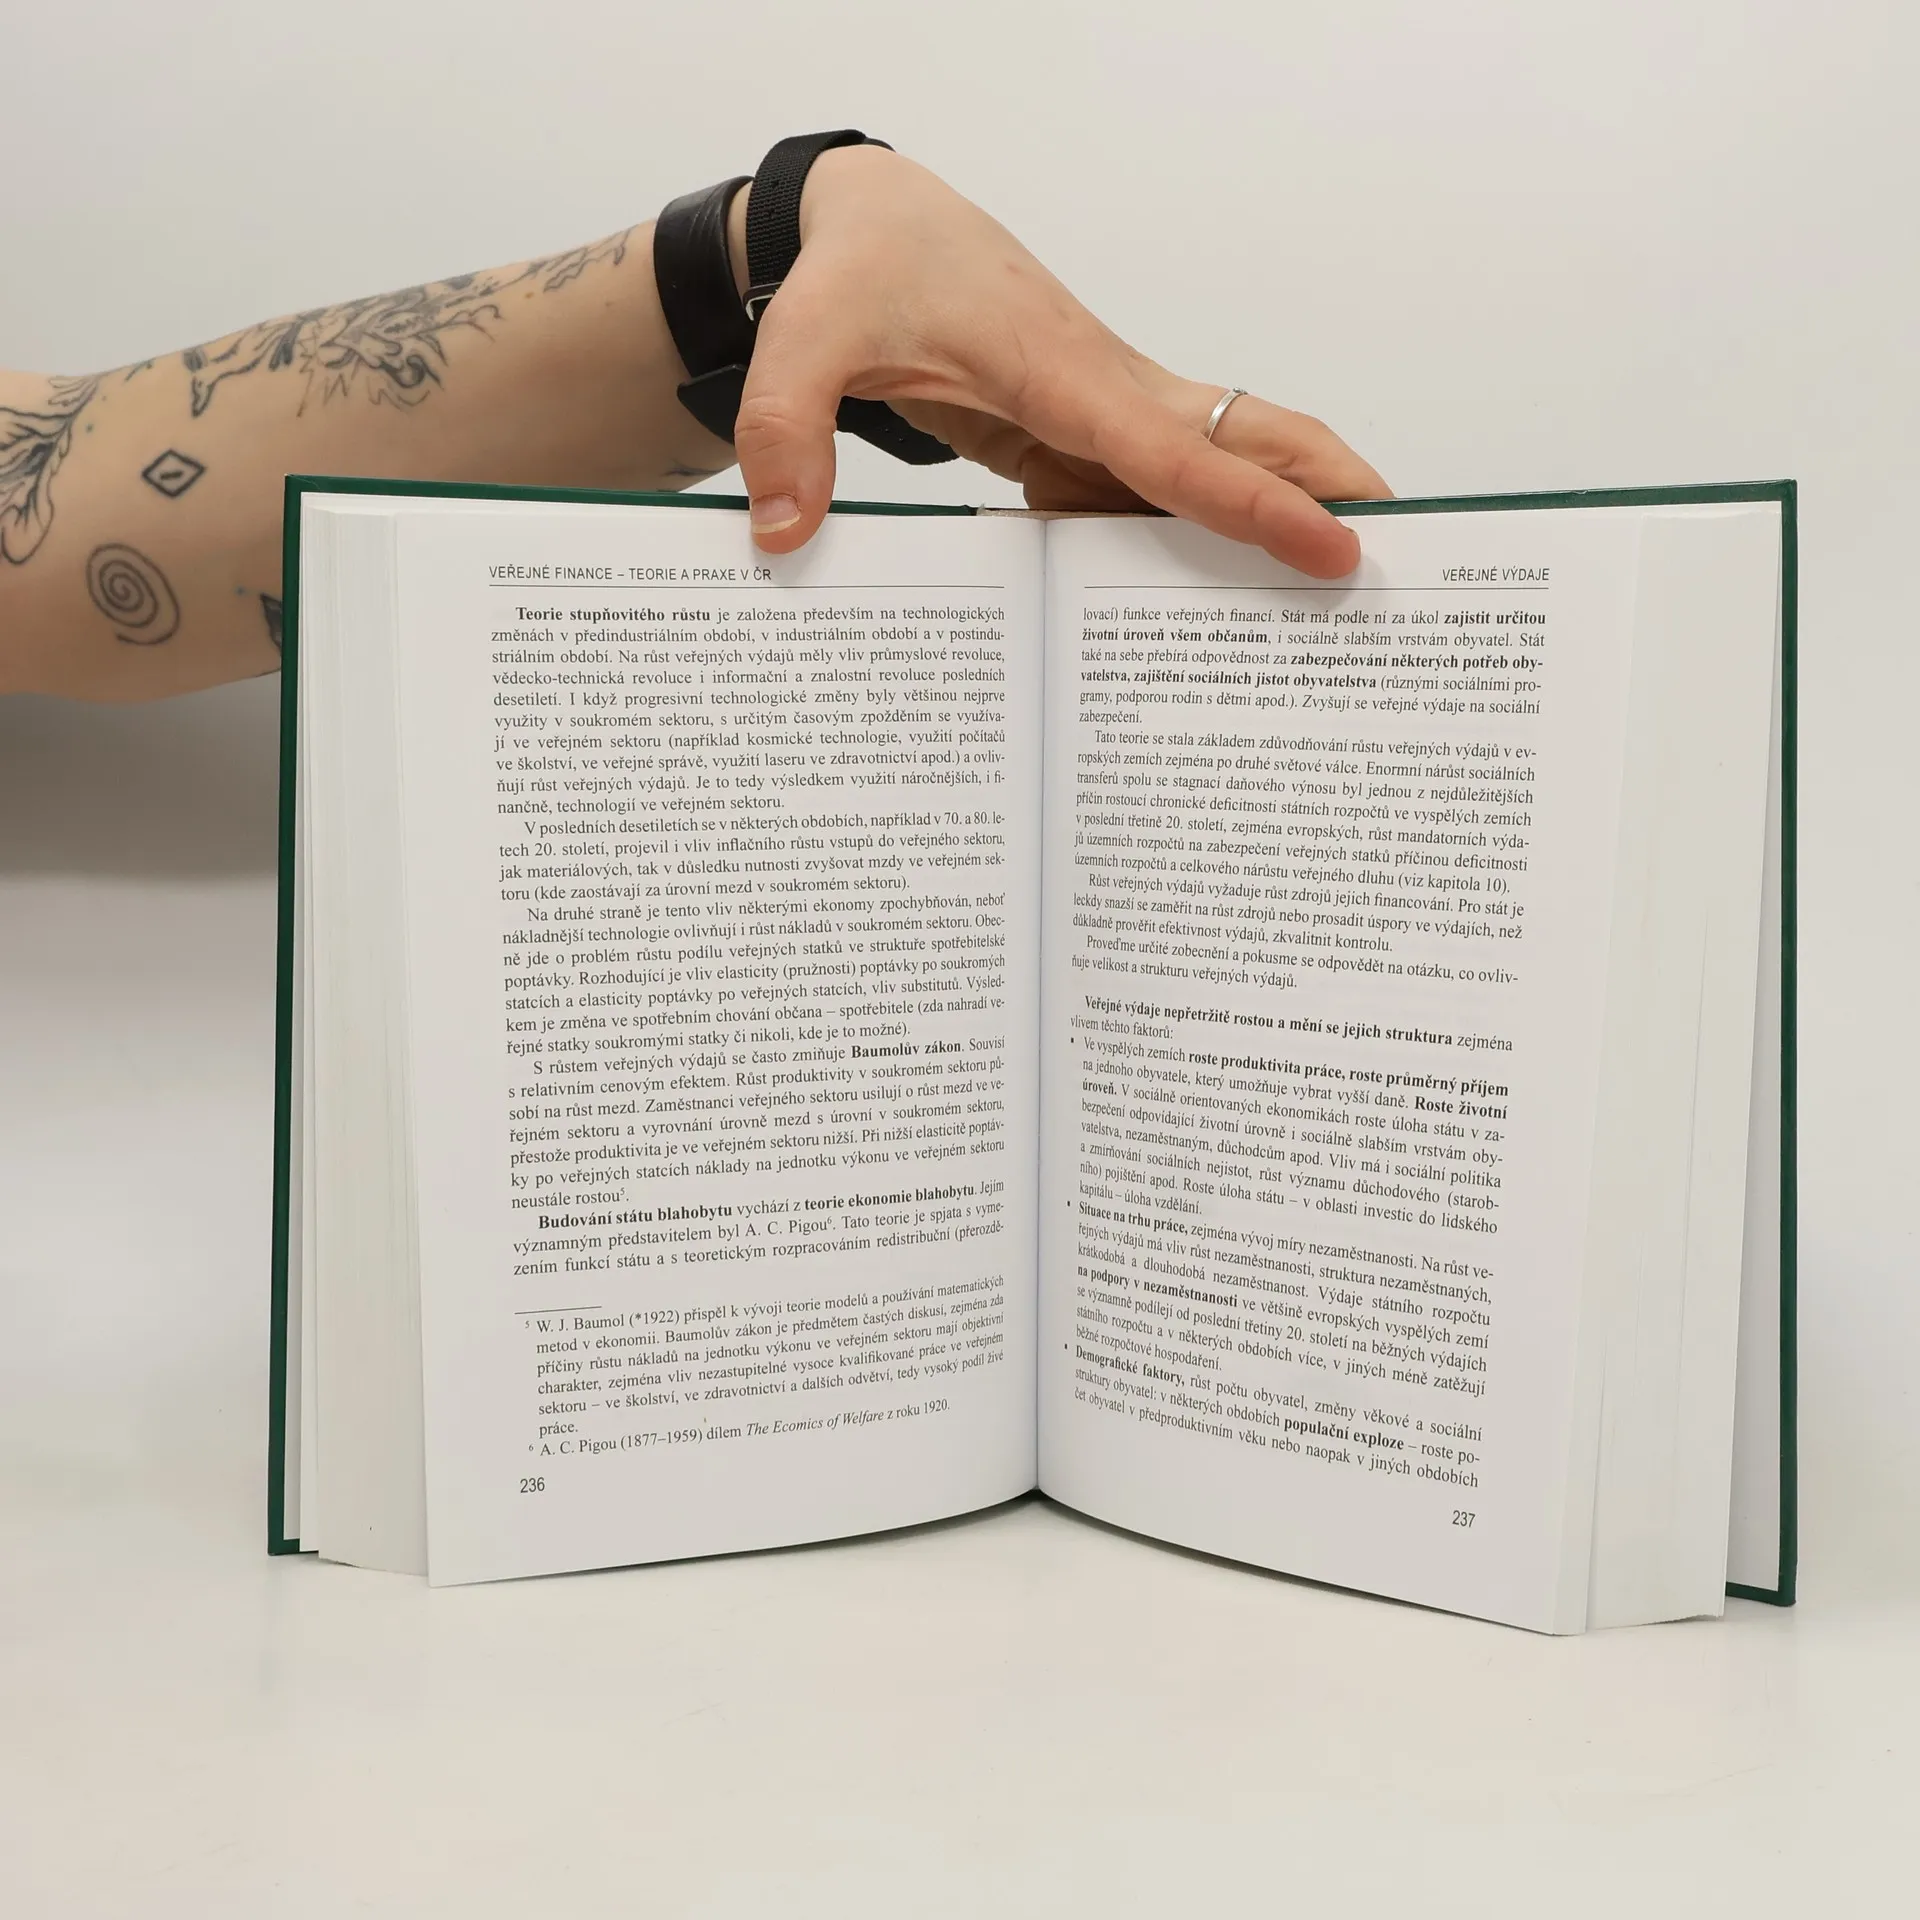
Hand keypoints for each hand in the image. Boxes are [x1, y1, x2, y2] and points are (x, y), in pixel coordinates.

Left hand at [730, 145, 1387, 574]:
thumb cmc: (858, 270)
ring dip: (1286, 524)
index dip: (1259, 508)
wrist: (878, 227)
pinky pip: (1165, 496)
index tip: (1340, 553)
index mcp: (1061, 369)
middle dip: (1334, 494)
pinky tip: (1222, 613)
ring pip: (1223, 468)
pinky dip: (1211, 540)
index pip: (1180, 449)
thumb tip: (786, 536)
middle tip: (1416, 569)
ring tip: (1349, 614)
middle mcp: (1110, 392)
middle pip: (1252, 440)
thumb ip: (790, 431)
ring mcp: (1107, 416)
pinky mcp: (1086, 439)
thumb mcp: (802, 343)